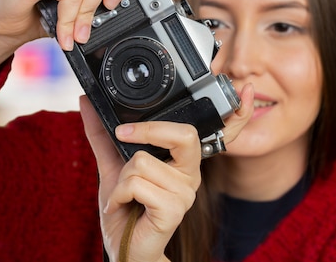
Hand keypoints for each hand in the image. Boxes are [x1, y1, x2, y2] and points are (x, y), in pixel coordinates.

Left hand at [79, 84, 253, 261]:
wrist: (124, 247)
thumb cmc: (126, 207)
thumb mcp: (112, 164)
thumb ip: (102, 133)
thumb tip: (87, 102)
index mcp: (183, 160)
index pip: (215, 134)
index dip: (239, 114)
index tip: (248, 90)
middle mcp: (190, 173)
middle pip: (183, 134)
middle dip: (147, 130)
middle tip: (123, 135)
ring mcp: (185, 192)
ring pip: (142, 160)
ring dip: (120, 180)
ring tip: (123, 195)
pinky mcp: (174, 209)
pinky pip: (137, 183)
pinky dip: (118, 194)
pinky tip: (122, 206)